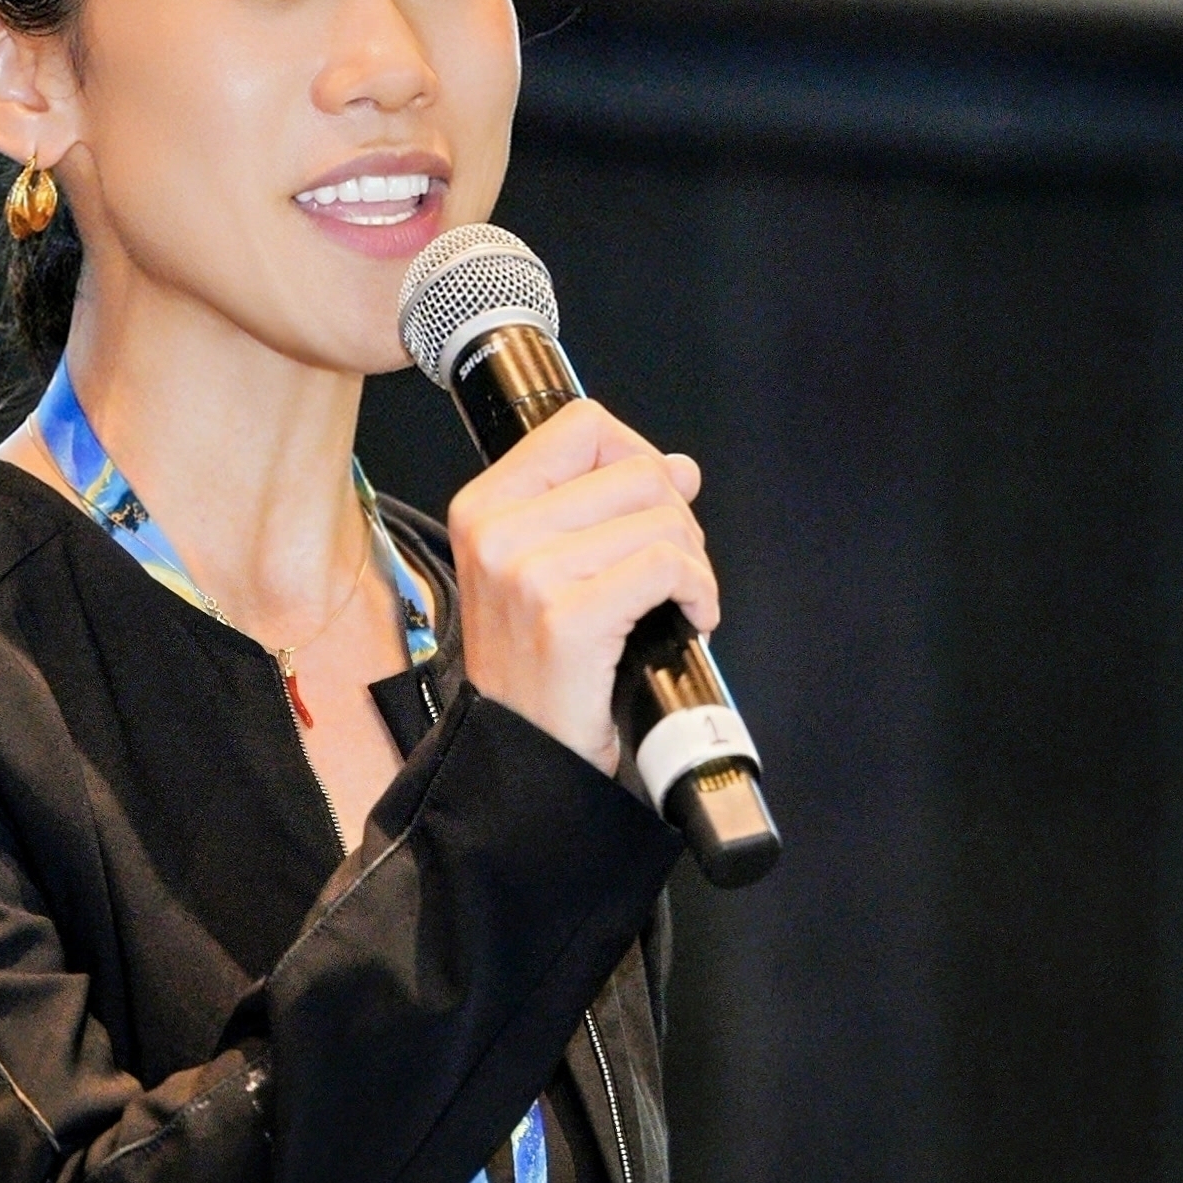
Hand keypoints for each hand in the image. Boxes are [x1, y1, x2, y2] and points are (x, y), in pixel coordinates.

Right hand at [445, 400, 719, 777]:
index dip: (636, 455)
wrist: (524, 757)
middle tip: (672, 572)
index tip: (650, 504)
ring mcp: (528, 574)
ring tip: (678, 600)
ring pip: (661, 517)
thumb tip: (679, 467)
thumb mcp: (542, 571)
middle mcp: (496, 533)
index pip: (582, 425)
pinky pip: (668, 566)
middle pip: (635, 471)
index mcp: (482, 508)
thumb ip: (602, 507)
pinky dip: (700, 591)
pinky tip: (693, 618)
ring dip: (693, 562)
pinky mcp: (569, 617)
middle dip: (677, 518)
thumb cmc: (539, 671)